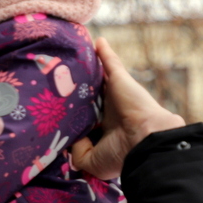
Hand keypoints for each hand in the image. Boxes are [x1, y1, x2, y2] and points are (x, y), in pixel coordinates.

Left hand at [69, 38, 184, 180]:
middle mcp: (108, 110)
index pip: (86, 120)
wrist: (145, 140)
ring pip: (98, 76)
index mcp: (105, 130)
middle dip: (78, 90)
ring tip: (72, 56)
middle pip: (90, 95)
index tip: (57, 115)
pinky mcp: (119, 79)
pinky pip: (109, 60)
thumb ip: (77, 152)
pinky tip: (96, 40)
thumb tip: (70, 136)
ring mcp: (114, 93)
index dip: (74, 118)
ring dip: (88, 67)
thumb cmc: (120, 153)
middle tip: (58, 81)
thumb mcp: (92, 162)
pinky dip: (104, 50)